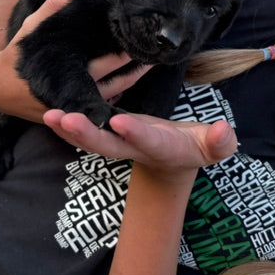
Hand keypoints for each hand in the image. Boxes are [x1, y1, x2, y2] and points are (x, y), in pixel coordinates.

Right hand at [0, 0, 151, 120]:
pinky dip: (123, 86)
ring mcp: (83, 102)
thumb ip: (56, 5)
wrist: (1, 89)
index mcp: (73, 67)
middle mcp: (82, 88)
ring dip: (137, 74)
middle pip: (122, 73)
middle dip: (139, 58)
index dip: (131, 47)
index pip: (112, 57)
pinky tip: (135, 74)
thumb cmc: (19, 55)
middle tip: (158, 43)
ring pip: (120, 89)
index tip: (147, 33)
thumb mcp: (33, 26)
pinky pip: (109, 99)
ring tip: (154, 58)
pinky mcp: (82, 108)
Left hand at [43, 110, 236, 176]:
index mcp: (162, 148)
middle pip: (109, 145)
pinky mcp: (108, 136)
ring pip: (91, 141)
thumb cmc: (197, 147)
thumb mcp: (213, 146)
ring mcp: (119, 145)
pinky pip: (84, 134)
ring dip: (69, 130)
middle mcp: (135, 149)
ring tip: (50, 116)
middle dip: (88, 133)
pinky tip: (49, 114)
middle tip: (67, 119)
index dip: (135, 133)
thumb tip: (224, 131)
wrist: (173, 161)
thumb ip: (219, 142)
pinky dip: (66, 126)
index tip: (119, 122)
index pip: (149, 140)